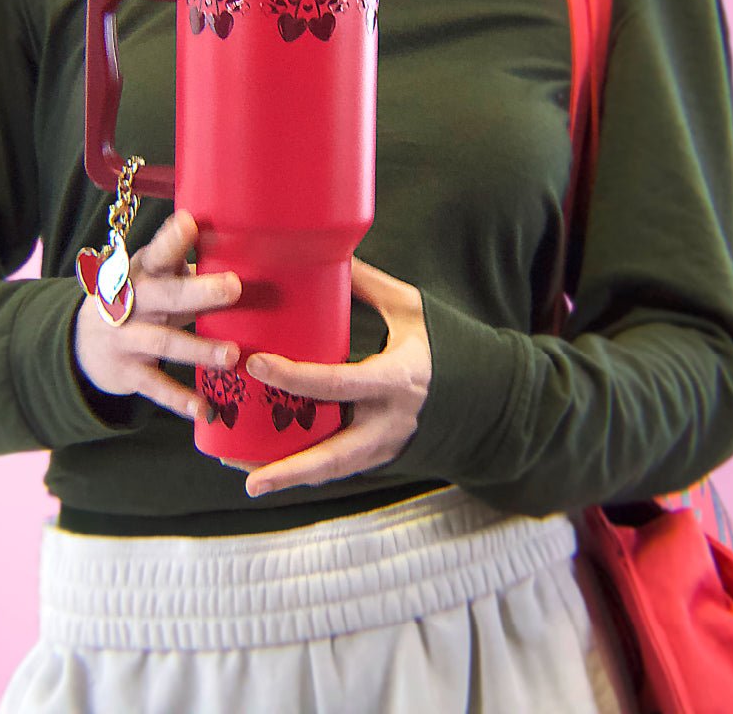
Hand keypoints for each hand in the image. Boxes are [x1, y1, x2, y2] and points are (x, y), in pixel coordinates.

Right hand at [74, 210, 240, 419]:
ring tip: (232, 355)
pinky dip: (178, 399)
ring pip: (164, 342)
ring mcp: (126, 338)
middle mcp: (130, 301)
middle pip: (165, 295)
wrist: (85, 344)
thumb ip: (186, 268)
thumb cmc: (141, 302)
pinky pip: (155, 385)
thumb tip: (239, 250)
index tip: (190, 223)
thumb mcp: (154, 279)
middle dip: (198, 291)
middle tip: (234, 287)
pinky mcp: (127, 371)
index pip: (157, 253)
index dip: (171, 239)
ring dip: (199, 349)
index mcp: (141, 271)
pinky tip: (204, 408)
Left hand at [240, 257, 430, 496]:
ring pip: (333, 472)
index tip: (256, 364)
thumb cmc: (448, 345)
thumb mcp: (412, 309)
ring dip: (289, 479)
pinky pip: (340, 467)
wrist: (490, 396)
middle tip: (242, 470)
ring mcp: (387, 445)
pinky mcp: (383, 456)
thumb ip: (369, 286)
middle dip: (287, 467)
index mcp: (396, 378)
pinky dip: (306, 471)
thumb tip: (329, 252)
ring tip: (248, 480)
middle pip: (334, 456)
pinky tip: (270, 468)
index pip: (337, 383)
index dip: (294, 376)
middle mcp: (390, 421)